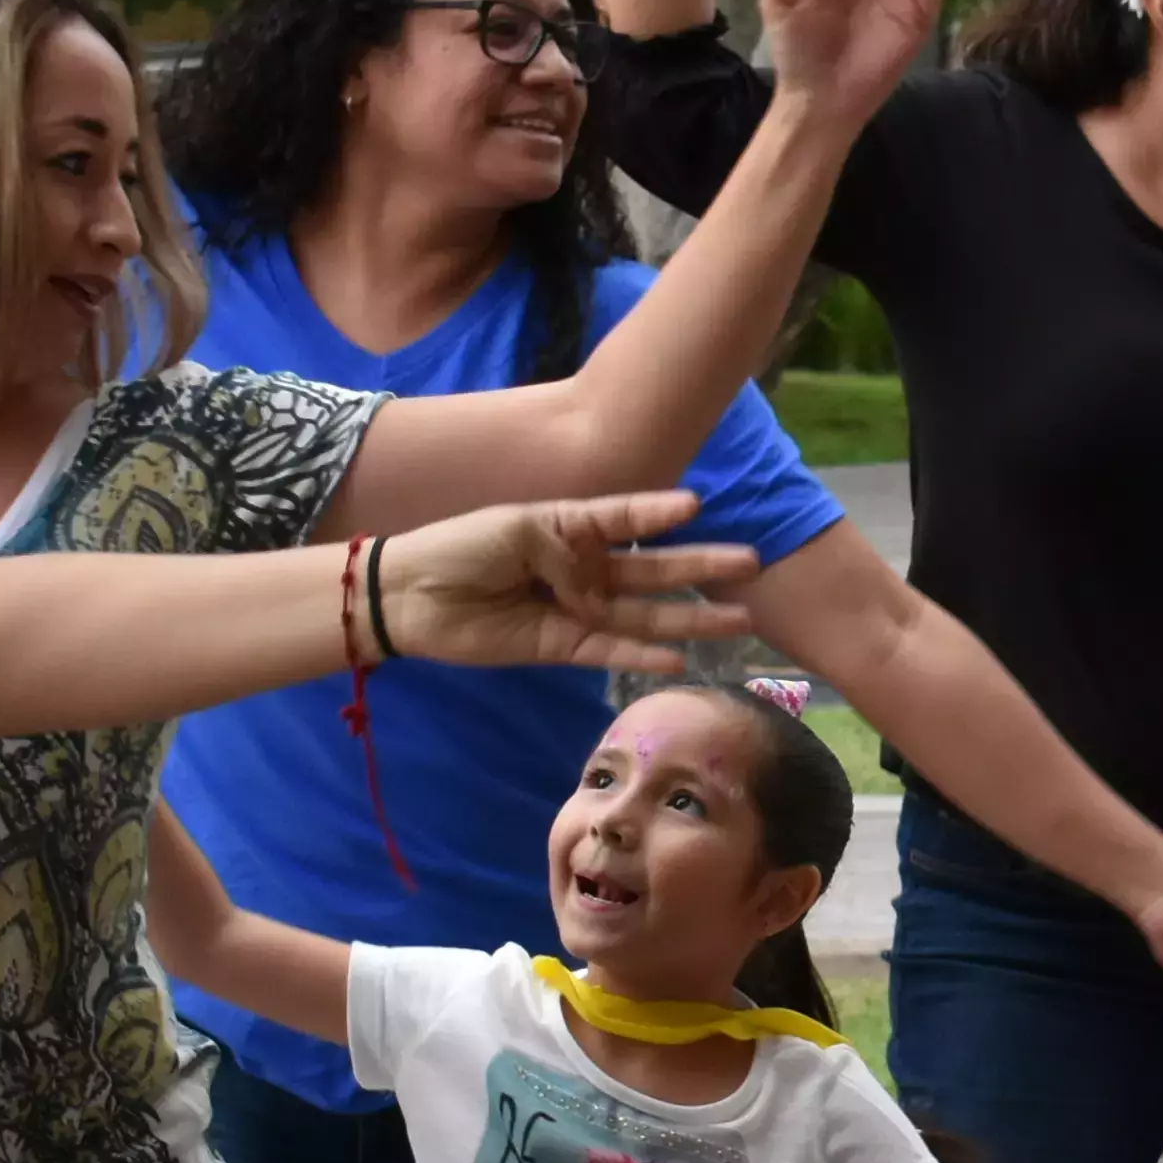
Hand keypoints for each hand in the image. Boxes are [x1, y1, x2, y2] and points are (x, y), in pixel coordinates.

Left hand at [374, 495, 761, 670]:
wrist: (412, 596)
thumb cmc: (462, 547)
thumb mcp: (518, 530)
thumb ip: (567, 554)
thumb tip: (596, 591)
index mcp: (572, 526)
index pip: (627, 516)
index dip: (659, 512)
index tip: (697, 504)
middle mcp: (584, 567)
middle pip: (653, 569)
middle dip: (699, 567)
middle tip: (749, 564)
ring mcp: (577, 610)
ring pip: (644, 614)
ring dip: (689, 617)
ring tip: (739, 616)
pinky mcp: (561, 647)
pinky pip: (610, 651)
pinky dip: (641, 656)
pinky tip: (681, 658)